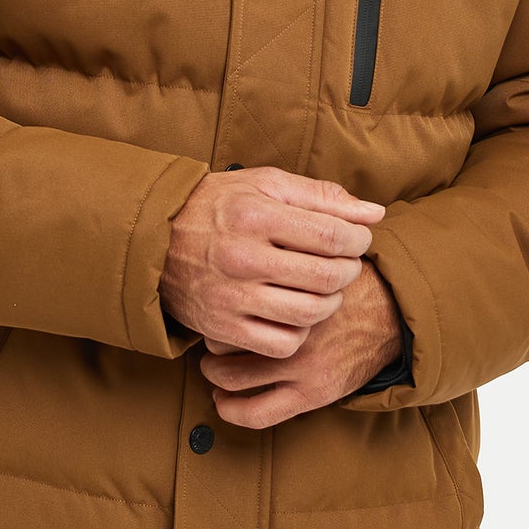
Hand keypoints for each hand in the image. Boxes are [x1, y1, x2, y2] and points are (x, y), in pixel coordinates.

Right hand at [159, 167, 384, 355]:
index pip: (331, 236)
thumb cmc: (216, 206)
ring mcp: (231, 297)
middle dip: (349, 270)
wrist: (153, 240)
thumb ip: (321, 197)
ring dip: (330, 302)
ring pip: (309, 313)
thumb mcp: (264, 185)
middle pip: (326, 277)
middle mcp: (243, 258)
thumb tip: (375, 213)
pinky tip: (297, 313)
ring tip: (324, 288)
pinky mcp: (222, 327)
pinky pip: (281, 344)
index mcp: (255, 216)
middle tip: (344, 263)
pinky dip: (299, 332)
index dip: (357, 240)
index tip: (357, 239)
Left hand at [198, 256, 402, 428]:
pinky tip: (223, 401)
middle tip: (211, 339)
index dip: (216, 303)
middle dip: (210, 339)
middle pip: (222, 335)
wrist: (393, 315)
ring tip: (213, 370)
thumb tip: (239, 237)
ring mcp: (302, 364)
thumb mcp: (318, 254)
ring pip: (231, 376)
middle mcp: (293, 327)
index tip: (216, 306)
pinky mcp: (313, 394)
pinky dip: (232, 410)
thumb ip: (282, 251)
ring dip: (215, 375)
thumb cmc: (348, 281)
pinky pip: (257, 413)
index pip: (229, 297)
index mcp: (289, 289)